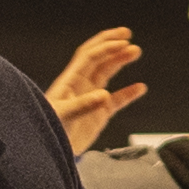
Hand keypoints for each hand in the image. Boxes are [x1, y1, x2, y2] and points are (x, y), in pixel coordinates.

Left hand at [43, 26, 142, 151]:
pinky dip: (128, 93)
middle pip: (99, 59)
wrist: (49, 152)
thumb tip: (103, 96)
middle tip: (128, 36)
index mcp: (69, 81)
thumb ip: (82, 106)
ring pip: (107, 74)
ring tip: (135, 51)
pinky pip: (117, 100)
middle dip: (112, 46)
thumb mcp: (63, 116)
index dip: (105, 47)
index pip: (89, 57)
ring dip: (120, 61)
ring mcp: (90, 99)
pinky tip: (140, 88)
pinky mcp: (98, 115)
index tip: (122, 42)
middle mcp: (80, 86)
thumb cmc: (49, 130)